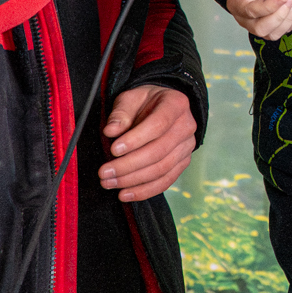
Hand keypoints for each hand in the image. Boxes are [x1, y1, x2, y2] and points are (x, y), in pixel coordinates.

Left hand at [99, 85, 196, 200]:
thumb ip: (120, 113)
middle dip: (128, 165)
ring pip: (161, 169)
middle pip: (158, 151)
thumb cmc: (144, 102)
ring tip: (110, 183)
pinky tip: (125, 194)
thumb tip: (110, 131)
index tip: (114, 149)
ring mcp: (187, 147)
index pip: (158, 125)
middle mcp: (186, 126)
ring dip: (133, 180)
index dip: (136, 139)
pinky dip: (144, 191)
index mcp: (176, 104)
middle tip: (104, 172)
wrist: (160, 108)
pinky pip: (165, 181)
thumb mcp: (130, 98)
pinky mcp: (182, 163)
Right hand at [225, 0, 291, 39]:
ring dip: (289, 19)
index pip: (252, 11)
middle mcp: (244, 18)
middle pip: (261, 28)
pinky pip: (283, 30)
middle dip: (280, 16)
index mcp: (237, 2)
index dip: (270, 6)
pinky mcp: (270, 27)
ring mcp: (257, 25)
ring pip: (273, 33)